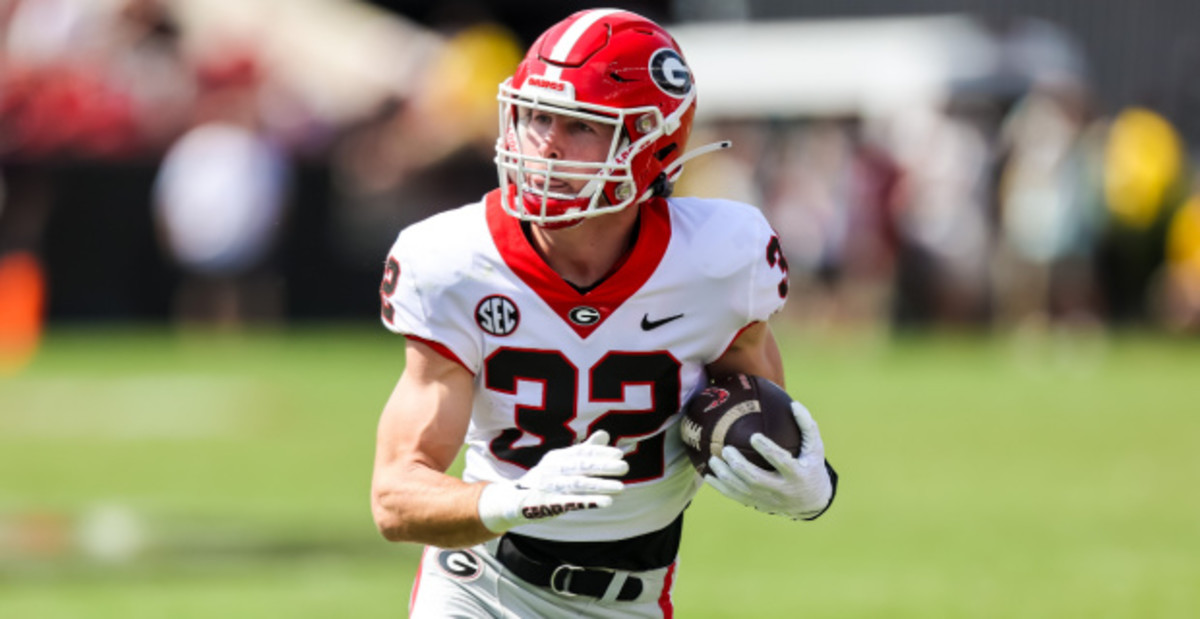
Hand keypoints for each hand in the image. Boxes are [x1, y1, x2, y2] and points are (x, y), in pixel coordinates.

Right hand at [477, 431, 627, 532]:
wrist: (513, 502)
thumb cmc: (545, 481)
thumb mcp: (562, 463)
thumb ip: (585, 450)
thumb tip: (605, 434)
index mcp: (556, 457)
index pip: (580, 452)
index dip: (600, 453)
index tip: (619, 454)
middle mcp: (551, 469)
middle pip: (580, 466)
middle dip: (603, 467)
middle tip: (625, 467)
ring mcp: (547, 486)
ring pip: (577, 484)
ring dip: (600, 485)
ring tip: (621, 488)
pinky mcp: (546, 504)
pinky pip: (570, 502)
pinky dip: (588, 502)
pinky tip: (606, 502)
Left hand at [705, 400, 833, 519]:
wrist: (812, 501)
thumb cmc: (811, 466)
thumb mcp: (815, 448)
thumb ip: (807, 426)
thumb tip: (794, 403)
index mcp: (797, 474)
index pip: (781, 462)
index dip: (768, 450)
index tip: (754, 436)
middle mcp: (782, 490)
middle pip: (757, 479)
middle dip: (739, 465)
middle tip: (726, 450)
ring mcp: (768, 500)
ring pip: (743, 490)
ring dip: (725, 476)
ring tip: (713, 460)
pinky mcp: (758, 504)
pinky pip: (736, 497)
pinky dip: (720, 487)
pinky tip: (708, 476)